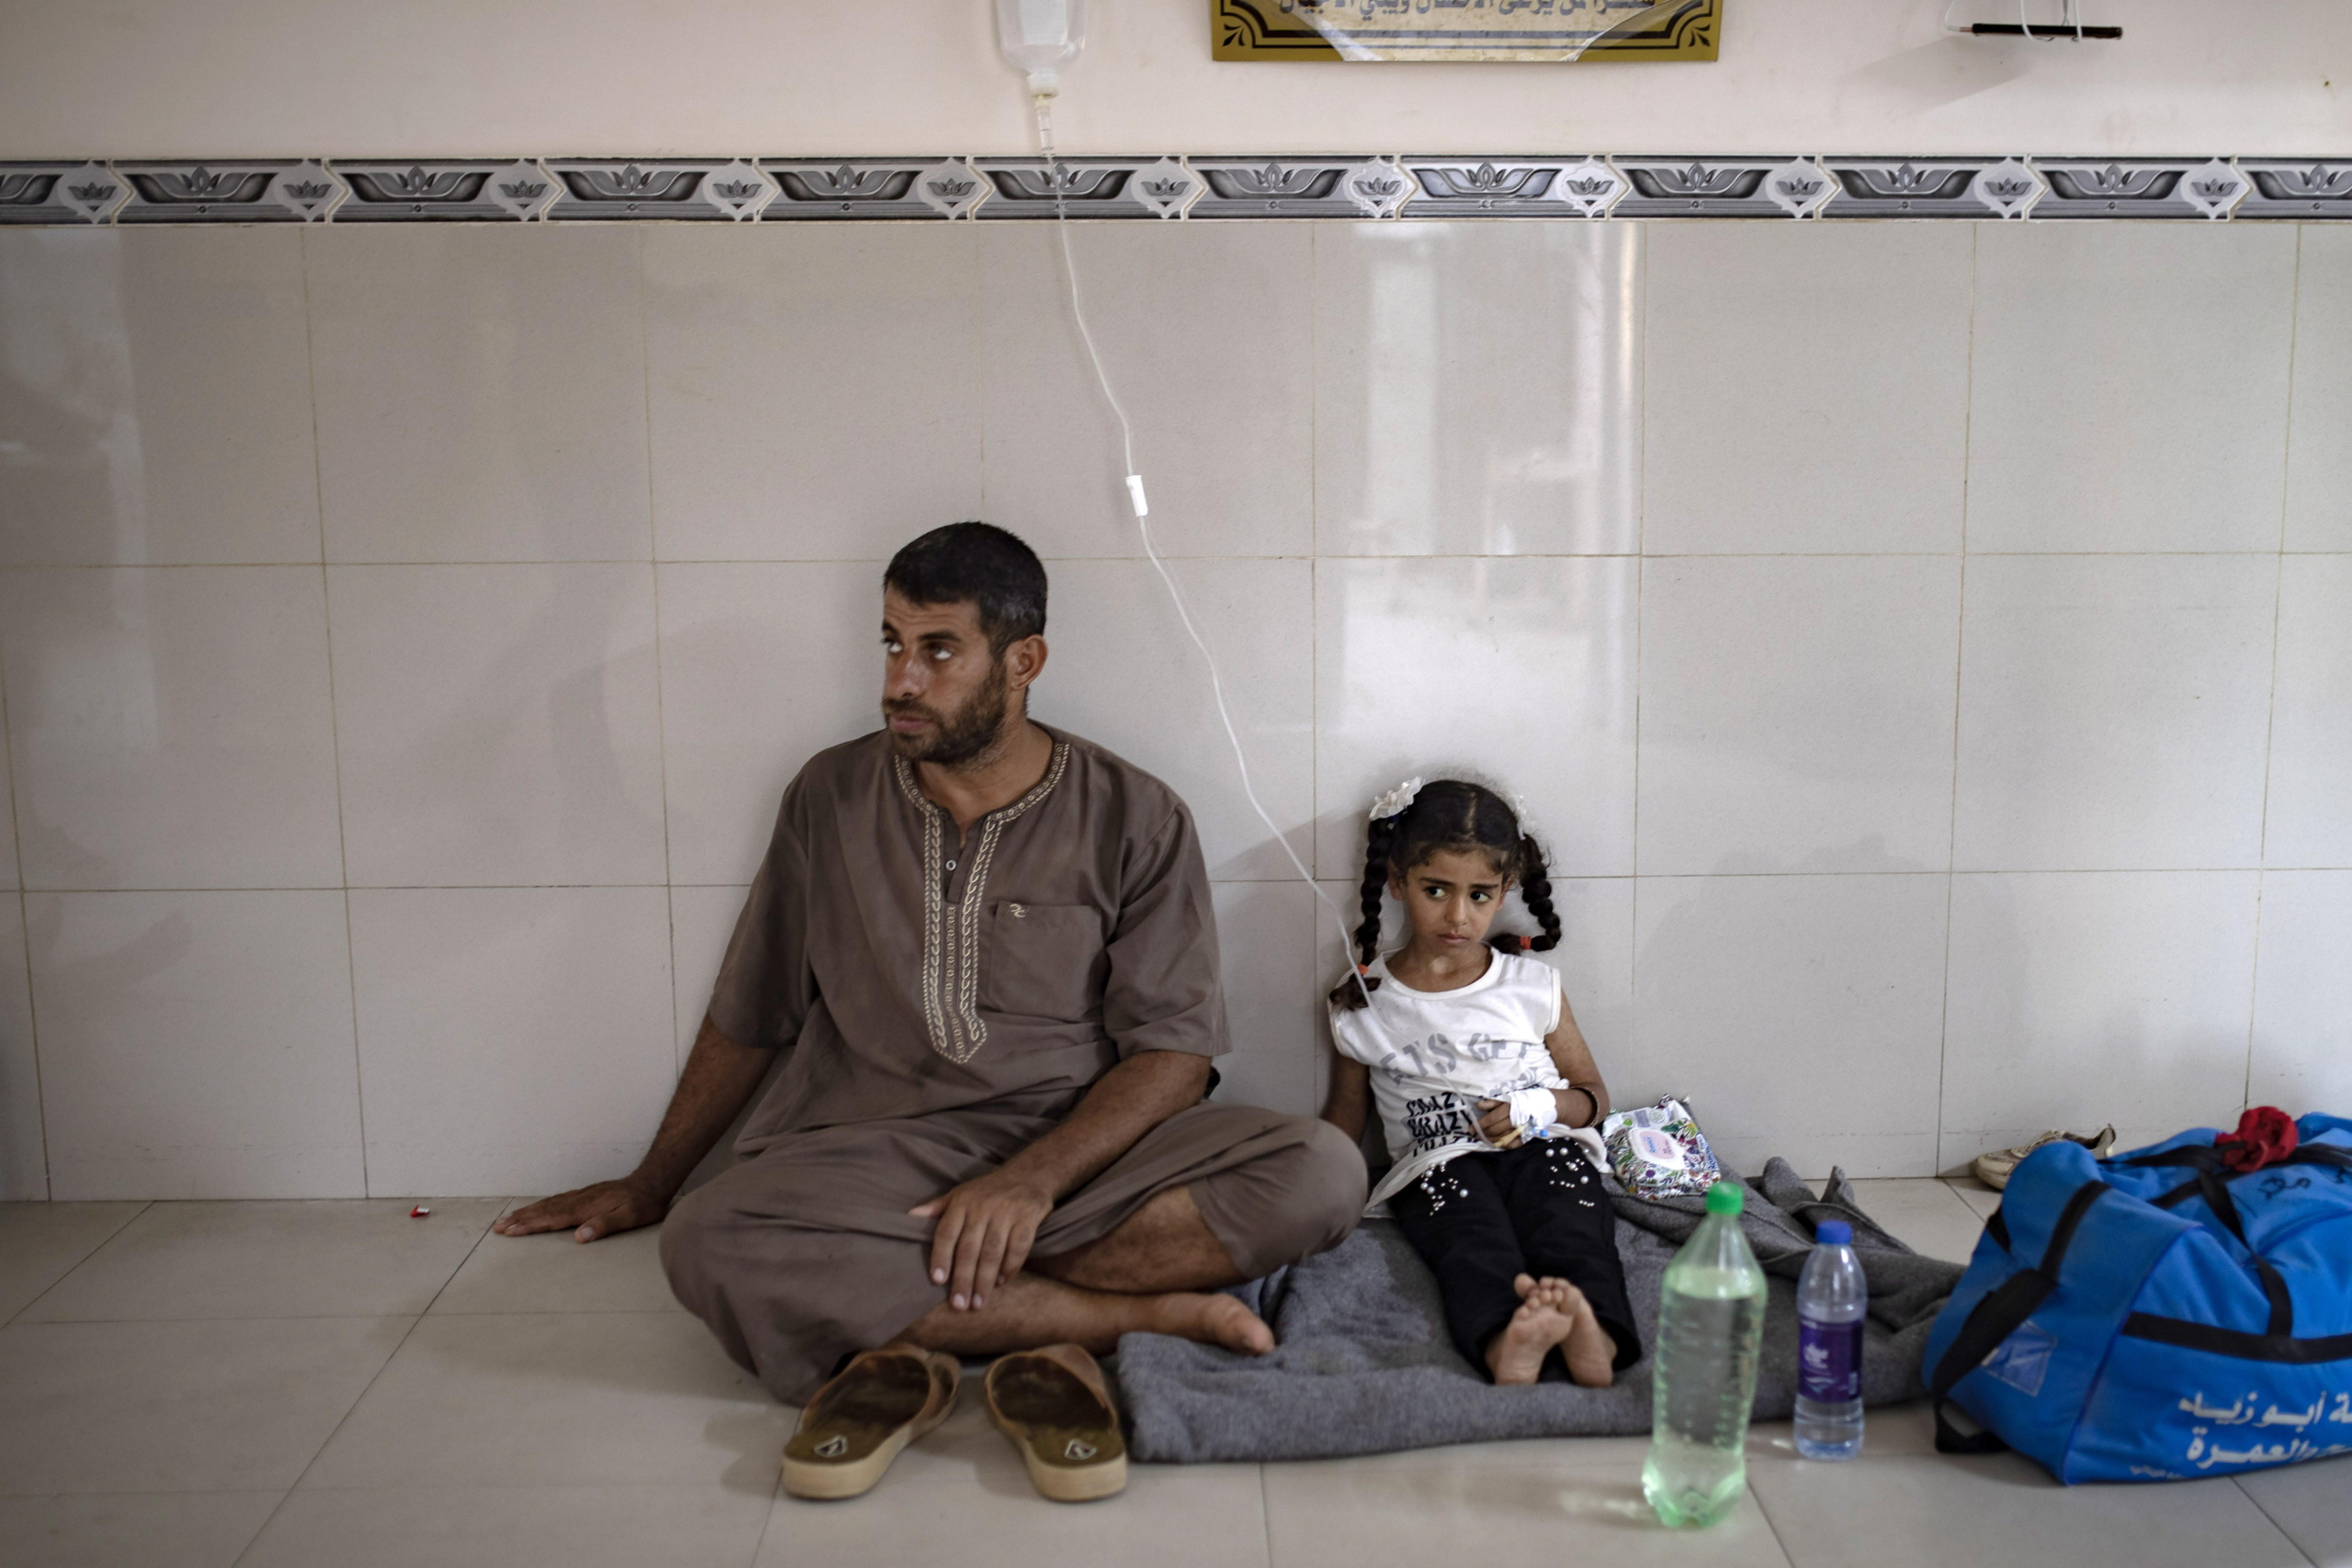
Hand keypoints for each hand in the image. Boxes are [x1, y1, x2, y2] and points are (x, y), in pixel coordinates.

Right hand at [492, 1177, 665, 1241]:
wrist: (652, 1182)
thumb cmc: (642, 1204)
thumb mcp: (629, 1217)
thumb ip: (604, 1225)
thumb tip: (579, 1236)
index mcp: (585, 1208)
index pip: (552, 1219)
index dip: (530, 1226)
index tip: (510, 1232)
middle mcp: (579, 1200)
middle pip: (544, 1210)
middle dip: (520, 1219)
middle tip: (497, 1227)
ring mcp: (581, 1196)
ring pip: (548, 1204)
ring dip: (527, 1212)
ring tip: (507, 1219)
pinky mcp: (585, 1195)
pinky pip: (556, 1200)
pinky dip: (541, 1205)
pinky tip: (536, 1209)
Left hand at [910, 1169, 1054, 1310]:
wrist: (1028, 1174)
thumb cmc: (987, 1190)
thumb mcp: (960, 1193)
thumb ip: (936, 1208)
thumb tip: (909, 1217)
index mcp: (962, 1202)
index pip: (947, 1232)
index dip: (941, 1257)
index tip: (937, 1281)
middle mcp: (982, 1208)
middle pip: (969, 1248)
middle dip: (963, 1279)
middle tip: (958, 1304)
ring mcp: (1006, 1213)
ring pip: (993, 1252)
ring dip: (984, 1280)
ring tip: (978, 1303)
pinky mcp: (1028, 1219)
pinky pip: (1018, 1248)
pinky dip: (1010, 1268)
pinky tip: (1001, 1283)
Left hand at [1473, 1099, 1525, 1148]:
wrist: (1542, 1105)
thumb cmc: (1521, 1100)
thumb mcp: (1507, 1097)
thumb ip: (1493, 1102)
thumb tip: (1479, 1105)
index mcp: (1509, 1108)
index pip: (1492, 1118)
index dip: (1481, 1124)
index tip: (1471, 1128)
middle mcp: (1515, 1120)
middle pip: (1496, 1129)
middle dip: (1484, 1133)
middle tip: (1476, 1134)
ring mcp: (1521, 1130)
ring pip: (1503, 1138)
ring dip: (1491, 1140)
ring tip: (1483, 1139)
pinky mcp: (1526, 1137)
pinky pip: (1513, 1145)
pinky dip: (1504, 1145)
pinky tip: (1496, 1143)